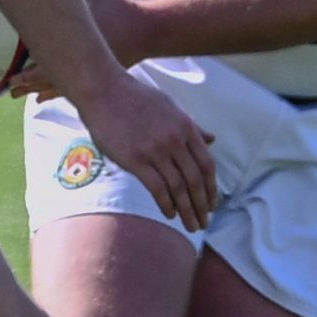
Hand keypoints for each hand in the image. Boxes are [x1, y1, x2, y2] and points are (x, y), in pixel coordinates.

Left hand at [4, 0, 144, 96]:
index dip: (28, 72)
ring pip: (58, 85)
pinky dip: (53, 92)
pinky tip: (39, 99)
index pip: (49, 61)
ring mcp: (90, 69)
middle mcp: (82, 60)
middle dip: (27, 84)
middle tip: (8, 89)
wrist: (146, 31)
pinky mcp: (96, 73)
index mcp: (77, 44)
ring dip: (37, 90)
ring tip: (16, 95)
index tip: (10, 78)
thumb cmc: (118, 8)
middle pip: (49, 77)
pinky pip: (71, 86)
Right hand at [73, 70, 216, 231]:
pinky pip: (157, 188)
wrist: (105, 91)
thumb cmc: (136, 97)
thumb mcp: (170, 108)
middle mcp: (175, 140)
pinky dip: (166, 205)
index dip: (211, 188)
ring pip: (179, 188)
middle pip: (196, 180)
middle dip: (202, 205)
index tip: (212, 203)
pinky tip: (170, 214)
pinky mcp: (135, 160)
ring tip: (191, 225)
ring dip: (187, 211)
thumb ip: (192, 127)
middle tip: (204, 222)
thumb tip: (212, 139)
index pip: (206, 165)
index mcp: (186, 127)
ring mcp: (155, 151)